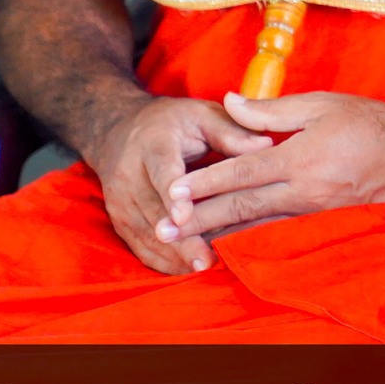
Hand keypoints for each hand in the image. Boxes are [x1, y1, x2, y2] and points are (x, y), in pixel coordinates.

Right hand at [82, 95, 273, 274]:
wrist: (117, 131)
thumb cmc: (172, 122)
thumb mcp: (202, 115)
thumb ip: (231, 132)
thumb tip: (266, 147)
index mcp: (153, 144)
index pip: (162, 171)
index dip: (172, 194)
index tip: (184, 216)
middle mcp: (129, 174)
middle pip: (154, 211)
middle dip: (180, 238)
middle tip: (206, 260)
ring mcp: (120, 200)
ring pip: (146, 234)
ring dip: (174, 254)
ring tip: (203, 268)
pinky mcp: (119, 220)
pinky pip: (139, 246)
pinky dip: (163, 259)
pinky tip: (187, 268)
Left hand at [161, 91, 384, 242]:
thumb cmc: (368, 122)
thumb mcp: (320, 104)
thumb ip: (271, 110)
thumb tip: (228, 102)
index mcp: (300, 158)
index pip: (242, 172)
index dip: (206, 181)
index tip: (174, 189)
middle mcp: (303, 191)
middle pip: (241, 207)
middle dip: (199, 218)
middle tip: (163, 229)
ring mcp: (312, 211)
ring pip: (255, 227)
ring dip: (218, 235)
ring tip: (185, 243)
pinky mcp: (320, 222)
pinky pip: (276, 232)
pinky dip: (248, 239)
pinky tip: (227, 245)